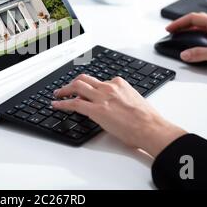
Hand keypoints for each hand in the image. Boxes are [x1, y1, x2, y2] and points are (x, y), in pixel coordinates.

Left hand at [52, 74, 185, 156]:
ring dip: (64, 90)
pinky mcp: (96, 110)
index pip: (98, 82)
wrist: (150, 127)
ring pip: (77, 87)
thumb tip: (113, 105)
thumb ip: (120, 99)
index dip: (89, 88)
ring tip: (57, 94)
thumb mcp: (133, 100)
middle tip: (64, 88)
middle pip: (84, 79)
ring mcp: (101, 97)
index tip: (84, 92)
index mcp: (119, 84)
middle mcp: (108, 87)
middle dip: (72, 83)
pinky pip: (74, 104)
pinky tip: (57, 105)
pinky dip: (63, 103)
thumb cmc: (146, 118)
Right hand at [166, 12, 206, 66]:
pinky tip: (196, 40)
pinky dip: (197, 32)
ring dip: (189, 27)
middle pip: (195, 19)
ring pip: (201, 24)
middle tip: (171, 30)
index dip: (178, 23)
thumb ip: (200, 54)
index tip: (169, 28)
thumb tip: (185, 54)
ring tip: (180, 34)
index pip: (192, 18)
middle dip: (181, 24)